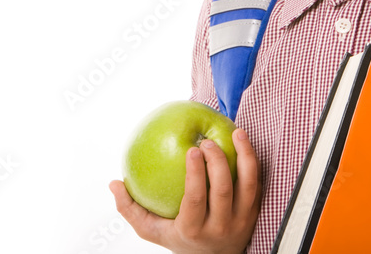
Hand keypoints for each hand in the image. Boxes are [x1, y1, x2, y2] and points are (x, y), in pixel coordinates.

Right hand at [109, 127, 261, 253]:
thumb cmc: (179, 237)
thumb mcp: (153, 231)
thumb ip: (130, 209)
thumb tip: (113, 183)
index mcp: (193, 229)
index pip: (196, 198)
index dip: (196, 173)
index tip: (192, 149)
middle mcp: (220, 227)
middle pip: (222, 190)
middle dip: (217, 161)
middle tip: (208, 140)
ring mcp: (241, 222)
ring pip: (248, 186)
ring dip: (245, 157)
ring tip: (237, 132)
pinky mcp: (255, 214)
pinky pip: (257, 186)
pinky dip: (253, 163)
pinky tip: (245, 142)